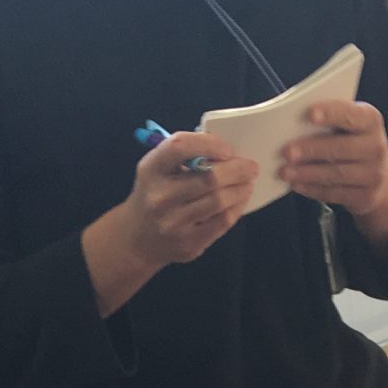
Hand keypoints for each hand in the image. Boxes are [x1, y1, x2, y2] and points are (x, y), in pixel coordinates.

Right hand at [83, 133, 258, 315]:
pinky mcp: (188, 243)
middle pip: (209, 178)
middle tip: (251, 167)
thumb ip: (184, 155)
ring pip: (219, 201)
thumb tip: (224, 148)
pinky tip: (240, 199)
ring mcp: (173, 223)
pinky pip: (222, 222)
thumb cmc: (154, 194)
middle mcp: (159, 197)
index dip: (209, 144)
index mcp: (151, 170)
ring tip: (248, 182)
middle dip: (237, 170)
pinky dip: (237, 207)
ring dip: (241, 189)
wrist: (136, 239)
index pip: (181, 146)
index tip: (228, 149)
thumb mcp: (157, 168)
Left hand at [282, 100, 387, 244]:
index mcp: (371, 121)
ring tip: (285, 172)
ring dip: (307, 173)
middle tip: (287, 152)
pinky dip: (312, 189)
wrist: (379, 175)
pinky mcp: (366, 197)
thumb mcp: (349, 126)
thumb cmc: (353, 142)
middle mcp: (376, 147)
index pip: (352, 114)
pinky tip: (296, 185)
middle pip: (341, 148)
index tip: (309, 113)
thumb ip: (330, 121)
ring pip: (336, 174)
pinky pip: (335, 193)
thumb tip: (292, 124)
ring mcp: (373, 174)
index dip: (331, 113)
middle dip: (312, 149)